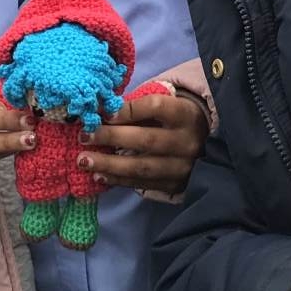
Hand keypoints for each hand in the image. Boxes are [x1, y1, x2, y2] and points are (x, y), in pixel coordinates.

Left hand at [79, 91, 207, 194]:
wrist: (206, 145)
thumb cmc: (175, 119)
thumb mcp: (166, 105)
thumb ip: (138, 107)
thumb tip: (101, 111)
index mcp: (185, 114)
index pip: (154, 107)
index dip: (126, 110)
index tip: (102, 112)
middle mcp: (187, 141)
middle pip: (145, 139)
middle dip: (111, 137)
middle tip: (84, 136)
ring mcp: (182, 166)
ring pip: (142, 167)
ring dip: (109, 164)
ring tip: (84, 160)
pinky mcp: (175, 185)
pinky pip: (142, 184)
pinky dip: (118, 180)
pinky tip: (99, 175)